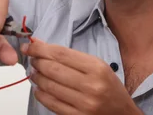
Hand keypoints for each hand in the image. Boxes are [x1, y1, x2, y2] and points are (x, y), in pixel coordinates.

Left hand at [21, 39, 142, 114]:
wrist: (123, 114)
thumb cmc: (108, 87)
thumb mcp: (96, 66)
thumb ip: (68, 55)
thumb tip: (39, 44)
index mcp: (97, 68)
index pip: (61, 54)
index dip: (40, 48)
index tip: (29, 46)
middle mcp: (91, 85)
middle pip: (53, 69)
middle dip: (37, 62)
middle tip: (32, 59)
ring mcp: (84, 104)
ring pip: (50, 86)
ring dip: (37, 78)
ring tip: (35, 73)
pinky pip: (52, 104)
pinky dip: (41, 95)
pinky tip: (39, 89)